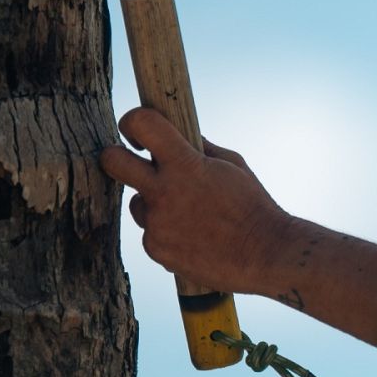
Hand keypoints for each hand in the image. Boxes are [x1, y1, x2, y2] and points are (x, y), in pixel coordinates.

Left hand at [99, 107, 288, 292]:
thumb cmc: (253, 206)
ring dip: (154, 204)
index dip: (133, 121)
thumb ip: (201, 149)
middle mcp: (164, 192)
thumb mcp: (233, 166)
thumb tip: (181, 135)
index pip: (142, 124)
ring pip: (137, 204)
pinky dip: (167, 233)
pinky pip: (151, 233)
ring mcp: (156, 223)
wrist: (265, 254)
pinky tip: (195, 237)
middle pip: (111, 161)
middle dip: (114, 156)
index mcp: (185, 164)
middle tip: (130, 162)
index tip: (138, 132)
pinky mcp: (156, 250)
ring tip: (189, 215)